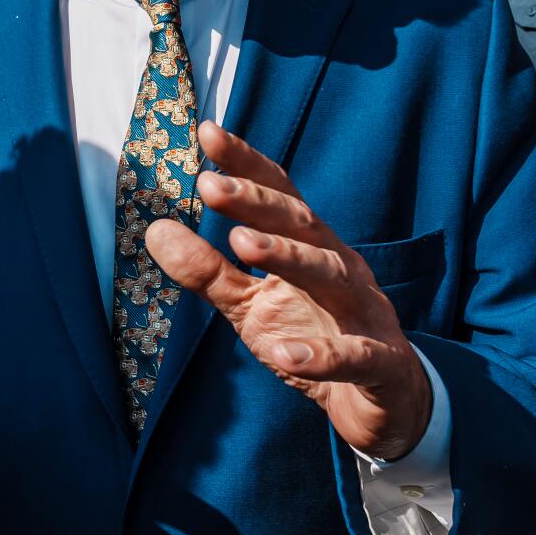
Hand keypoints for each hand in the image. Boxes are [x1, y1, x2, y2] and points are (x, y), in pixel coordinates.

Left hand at [146, 122, 432, 459]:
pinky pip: (354, 356)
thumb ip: (206, 270)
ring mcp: (366, 313)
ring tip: (241, 243)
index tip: (207, 132)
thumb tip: (154, 230)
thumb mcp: (250, 305)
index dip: (246, 163)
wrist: (380, 402)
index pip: (280, 196)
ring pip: (332, 275)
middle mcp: (341, 268)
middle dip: (258, 203)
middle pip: (303, 224)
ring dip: (288, 257)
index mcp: (312, 248)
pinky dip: (321, 355)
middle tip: (209, 184)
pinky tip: (283, 353)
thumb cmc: (313, 337)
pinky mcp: (381, 363)